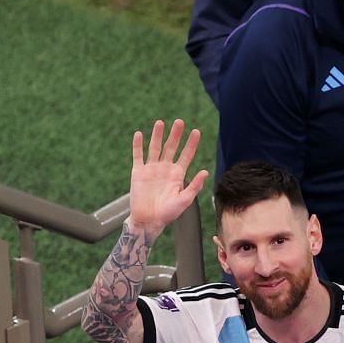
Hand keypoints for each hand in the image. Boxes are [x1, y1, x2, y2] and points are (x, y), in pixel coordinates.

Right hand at [126, 120, 208, 238]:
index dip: (191, 144)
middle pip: (171, 147)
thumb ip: (194, 186)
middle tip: (180, 122)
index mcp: (177, 174)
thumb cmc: (168, 214)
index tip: (196, 131)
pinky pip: (138, 156)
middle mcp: (165, 169)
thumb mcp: (184, 201)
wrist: (148, 221)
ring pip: (155, 148)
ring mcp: (151, 169)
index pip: (186, 155)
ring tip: (160, 123)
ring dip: (157, 135)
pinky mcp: (138, 172)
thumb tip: (205, 172)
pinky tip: (139, 134)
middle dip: (175, 135)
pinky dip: (138, 145)